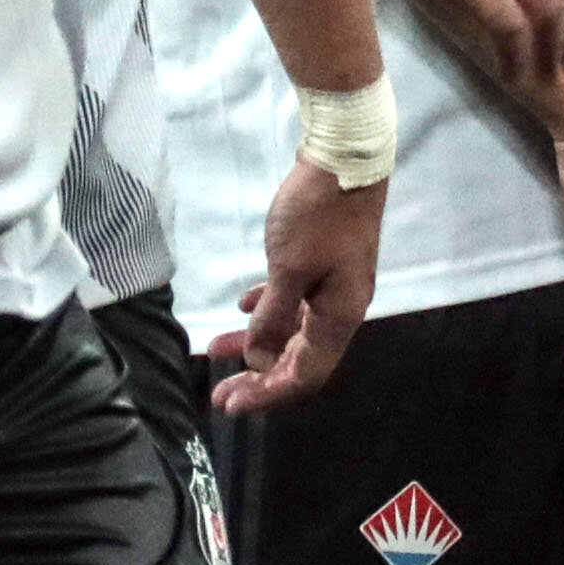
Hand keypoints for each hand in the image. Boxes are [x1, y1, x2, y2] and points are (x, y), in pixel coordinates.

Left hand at [214, 157, 385, 410]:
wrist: (345, 158)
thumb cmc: (316, 215)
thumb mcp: (288, 269)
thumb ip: (273, 319)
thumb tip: (260, 359)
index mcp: (339, 317)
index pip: (304, 375)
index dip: (267, 395)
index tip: (229, 406)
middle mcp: (342, 309)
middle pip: (299, 359)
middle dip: (258, 378)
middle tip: (220, 392)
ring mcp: (335, 285)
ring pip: (294, 330)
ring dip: (257, 343)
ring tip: (218, 350)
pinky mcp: (326, 264)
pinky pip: (295, 302)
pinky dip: (269, 311)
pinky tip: (243, 308)